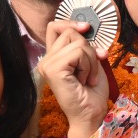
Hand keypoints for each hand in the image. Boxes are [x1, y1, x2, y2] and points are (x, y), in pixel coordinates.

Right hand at [37, 20, 109, 137]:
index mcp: (53, 57)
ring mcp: (47, 64)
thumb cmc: (92, 92)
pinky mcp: (53, 69)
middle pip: (70, 33)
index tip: (87, 28)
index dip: (71, 23)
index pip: (55, 27)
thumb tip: (85, 27)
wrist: (92, 113)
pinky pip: (78, 53)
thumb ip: (83, 45)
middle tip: (90, 71)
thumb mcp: (90, 61)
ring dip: (91, 60)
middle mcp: (46, 60)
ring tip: (88, 78)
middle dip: (88, 49)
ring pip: (77, 43)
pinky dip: (89, 65)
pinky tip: (85, 80)